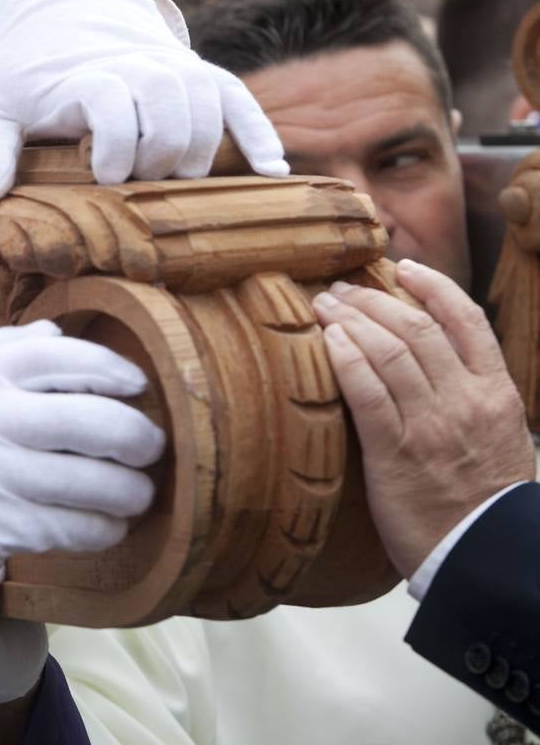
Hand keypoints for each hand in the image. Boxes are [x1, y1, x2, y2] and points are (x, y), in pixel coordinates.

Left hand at [0, 0, 286, 215]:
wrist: (63, 15)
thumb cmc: (25, 76)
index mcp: (88, 74)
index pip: (113, 104)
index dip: (112, 147)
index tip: (99, 175)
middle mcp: (139, 66)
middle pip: (169, 111)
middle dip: (155, 156)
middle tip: (131, 180)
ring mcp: (176, 69)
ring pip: (207, 109)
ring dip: (193, 154)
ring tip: (165, 177)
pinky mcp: (202, 76)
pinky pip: (241, 101)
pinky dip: (260, 134)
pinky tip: (274, 170)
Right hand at [0, 320, 164, 624]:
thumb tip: (56, 329)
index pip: (49, 355)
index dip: (105, 366)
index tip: (137, 385)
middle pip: (84, 419)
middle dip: (135, 436)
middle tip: (152, 448)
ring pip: (88, 481)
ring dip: (129, 491)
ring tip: (135, 494)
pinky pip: (72, 527)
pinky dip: (102, 529)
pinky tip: (106, 526)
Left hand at [313, 259, 534, 576]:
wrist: (487, 556)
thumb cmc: (485, 502)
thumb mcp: (499, 438)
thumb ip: (471, 399)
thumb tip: (436, 366)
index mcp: (496, 394)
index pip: (467, 320)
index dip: (432, 285)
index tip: (402, 267)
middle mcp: (466, 401)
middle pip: (417, 327)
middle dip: (374, 299)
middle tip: (342, 288)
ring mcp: (432, 425)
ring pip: (390, 352)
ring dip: (352, 320)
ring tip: (325, 305)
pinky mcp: (397, 453)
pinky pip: (368, 393)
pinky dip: (347, 359)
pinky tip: (327, 340)